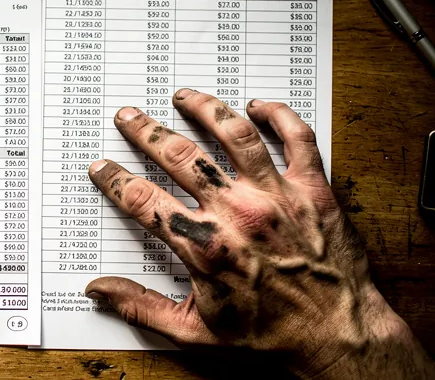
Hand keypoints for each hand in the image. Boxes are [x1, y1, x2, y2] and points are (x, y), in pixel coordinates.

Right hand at [85, 90, 434, 378]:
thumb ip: (140, 307)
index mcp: (204, 247)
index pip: (143, 201)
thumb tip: (98, 291)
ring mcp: (276, 196)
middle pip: (180, 157)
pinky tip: (259, 105)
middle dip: (146, 132)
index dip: (115, 180)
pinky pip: (297, 139)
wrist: (336, 337)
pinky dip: (279, 115)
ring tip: (184, 96)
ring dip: (204, 110)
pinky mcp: (312, 190)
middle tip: (129, 116)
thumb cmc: (269, 337)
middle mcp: (237, 213)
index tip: (102, 167)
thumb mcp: (194, 332)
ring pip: (234, 135)